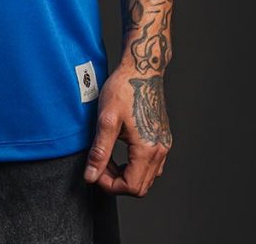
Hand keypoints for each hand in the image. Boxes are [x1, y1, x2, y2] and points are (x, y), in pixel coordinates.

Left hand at [82, 65, 171, 196]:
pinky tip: (121, 150)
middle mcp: (160, 151)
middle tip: (99, 164)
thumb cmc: (124, 89)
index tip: (94, 170)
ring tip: (108, 157)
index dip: (108, 184)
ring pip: (146, 177)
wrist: (142, 69)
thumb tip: (91, 176)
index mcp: (147, 149)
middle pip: (140, 187)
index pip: (130, 187)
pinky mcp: (163, 138)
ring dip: (126, 174)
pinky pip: (151, 165)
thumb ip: (99, 151)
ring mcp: (164, 145)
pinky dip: (135, 165)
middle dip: (116, 182)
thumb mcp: (106, 120)